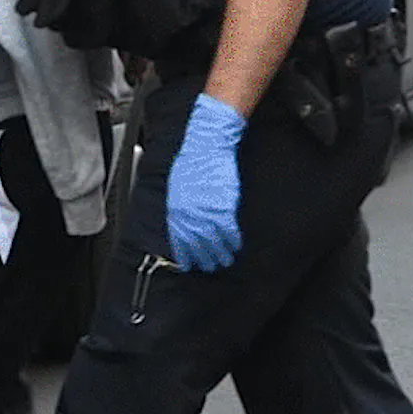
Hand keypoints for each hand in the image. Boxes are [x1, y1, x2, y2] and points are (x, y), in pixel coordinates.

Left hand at [166, 93, 246, 270]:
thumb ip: (180, 210)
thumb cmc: (191, 162)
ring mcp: (208, 212)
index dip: (186, 256)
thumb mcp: (177, 188)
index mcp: (176, 211)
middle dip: (205, 259)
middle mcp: (190, 216)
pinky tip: (236, 245)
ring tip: (225, 260)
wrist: (206, 147)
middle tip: (211, 266)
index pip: (179, 242)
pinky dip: (233, 240)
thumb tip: (183, 224)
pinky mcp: (224, 207)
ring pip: (215, 242)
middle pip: (198, 246)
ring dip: (221, 253)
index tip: (190, 264)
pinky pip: (229, 231)